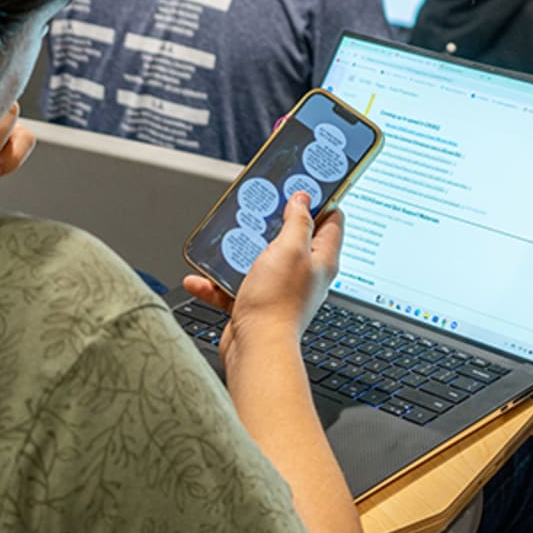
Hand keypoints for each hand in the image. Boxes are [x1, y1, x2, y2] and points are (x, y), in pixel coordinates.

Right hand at [184, 193, 341, 359]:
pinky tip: (200, 277)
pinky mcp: (256, 304)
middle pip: (292, 237)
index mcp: (321, 259)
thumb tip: (304, 200)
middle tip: (260, 205)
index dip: (322, 198)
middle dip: (273, 221)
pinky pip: (234, 286)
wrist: (256, 349)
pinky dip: (216, 282)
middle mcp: (303, 274)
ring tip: (226, 239)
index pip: (332, 220)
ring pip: (260, 260)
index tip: (306, 183)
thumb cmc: (277, 304)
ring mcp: (279, 289)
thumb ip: (298, 222)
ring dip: (240, 250)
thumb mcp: (290, 249)